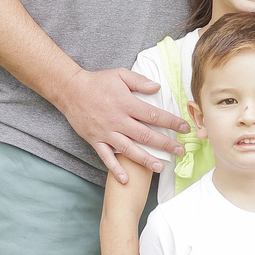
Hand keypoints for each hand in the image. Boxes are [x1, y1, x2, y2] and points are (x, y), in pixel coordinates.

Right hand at [60, 66, 186, 181]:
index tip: (184, 128)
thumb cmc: (97, 81)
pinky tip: (125, 179)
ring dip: (145, 159)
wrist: (70, 90)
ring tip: (160, 167)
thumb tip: (158, 88)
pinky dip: (115, 168)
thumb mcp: (120, 74)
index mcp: (126, 103)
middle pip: (145, 135)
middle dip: (165, 144)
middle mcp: (118, 120)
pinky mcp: (95, 140)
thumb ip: (139, 82)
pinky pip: (106, 157)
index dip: (171, 122)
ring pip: (129, 149)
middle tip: (180, 151)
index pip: (154, 115)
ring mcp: (106, 132)